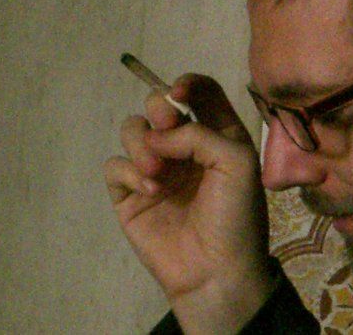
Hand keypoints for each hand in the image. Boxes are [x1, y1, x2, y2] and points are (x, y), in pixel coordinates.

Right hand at [104, 74, 273, 331]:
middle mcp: (185, 146)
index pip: (200, 92)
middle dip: (159, 108)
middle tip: (167, 125)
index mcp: (217, 134)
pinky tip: (150, 192)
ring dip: (142, 143)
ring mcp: (156, 168)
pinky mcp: (129, 193)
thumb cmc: (236, 214)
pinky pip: (114, 165)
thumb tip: (158, 134)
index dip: (188, 84)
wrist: (215, 269)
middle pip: (159, 104)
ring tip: (158, 173)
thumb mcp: (237, 162)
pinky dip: (128, 172)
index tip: (179, 94)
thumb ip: (199, 134)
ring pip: (132, 129)